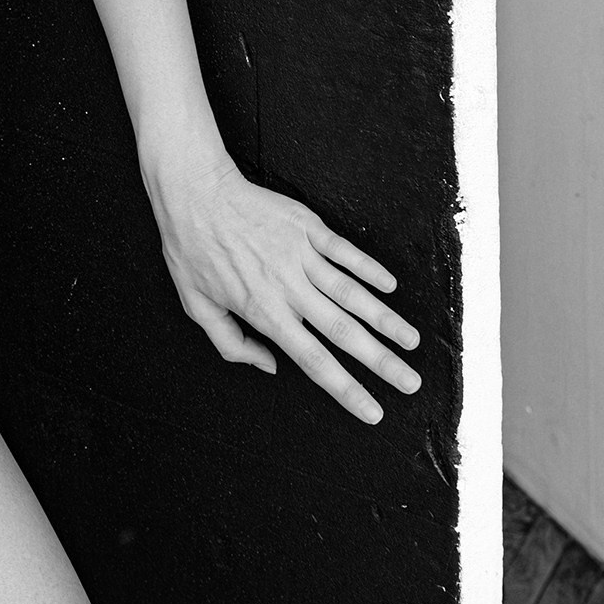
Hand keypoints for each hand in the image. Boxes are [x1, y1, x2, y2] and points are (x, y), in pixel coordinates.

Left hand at [149, 153, 421, 423]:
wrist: (195, 191)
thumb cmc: (191, 249)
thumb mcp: (197, 305)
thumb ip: (231, 343)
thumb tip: (270, 366)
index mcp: (264, 312)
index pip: (314, 361)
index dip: (347, 390)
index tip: (374, 412)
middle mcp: (289, 287)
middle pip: (344, 332)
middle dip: (382, 362)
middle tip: (411, 384)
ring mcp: (300, 255)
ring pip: (352, 293)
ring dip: (385, 319)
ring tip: (413, 342)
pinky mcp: (306, 226)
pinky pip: (345, 251)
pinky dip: (369, 268)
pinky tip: (391, 285)